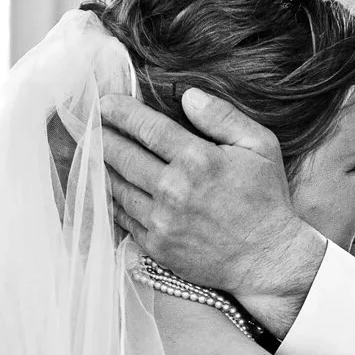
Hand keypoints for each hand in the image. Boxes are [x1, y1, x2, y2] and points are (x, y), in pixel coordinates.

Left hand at [101, 89, 326, 336]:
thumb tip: (187, 95)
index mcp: (198, 160)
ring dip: (98, 165)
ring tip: (88, 149)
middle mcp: (174, 190)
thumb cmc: (266, 200)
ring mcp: (161, 220)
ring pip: (115, 185)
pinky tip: (104, 184)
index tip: (105, 102)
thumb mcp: (260, 146)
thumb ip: (223, 116)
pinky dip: (108, 197)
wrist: (266, 259)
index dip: (120, 112)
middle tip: (87, 122)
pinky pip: (121, 216)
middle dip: (100, 134)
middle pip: (121, 154)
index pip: (147, 128)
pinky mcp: (156, 245)